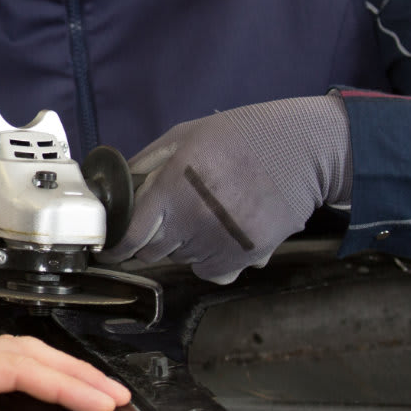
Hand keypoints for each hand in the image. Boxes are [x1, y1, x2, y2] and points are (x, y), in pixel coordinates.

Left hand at [0, 334, 128, 410]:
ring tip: (88, 396)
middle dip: (73, 373)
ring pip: (6, 360)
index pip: (22, 367)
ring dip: (50, 376)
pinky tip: (32, 404)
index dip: (71, 384)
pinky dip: (22, 385)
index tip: (108, 399)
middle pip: (22, 354)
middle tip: (115, 395)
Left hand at [102, 95, 351, 282]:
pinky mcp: (248, 257)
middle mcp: (194, 221)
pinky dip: (211, 260)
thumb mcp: (182, 137)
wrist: (300, 149)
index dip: (116, 247)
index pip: (131, 236)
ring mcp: (222, 242)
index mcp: (173, 188)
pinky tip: (221, 233)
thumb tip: (114, 191)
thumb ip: (144, 165)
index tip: (110, 249)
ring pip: (183, 261)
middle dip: (153, 238)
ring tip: (205, 214)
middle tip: (170, 214)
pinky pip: (212, 273)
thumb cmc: (238, 137)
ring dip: (184, 246)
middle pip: (153, 252)